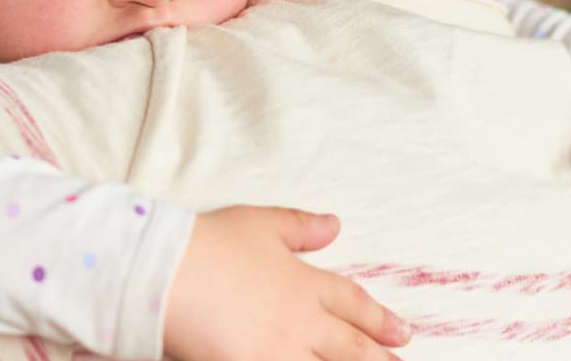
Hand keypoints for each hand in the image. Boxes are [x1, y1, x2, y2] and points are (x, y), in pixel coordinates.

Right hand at [163, 205, 410, 360]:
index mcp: (304, 284)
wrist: (168, 275)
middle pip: (351, 347)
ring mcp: (279, 352)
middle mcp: (301, 322)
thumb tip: (333, 224)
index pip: (353, 304)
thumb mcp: (259, 223)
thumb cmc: (208, 245)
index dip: (379, 319)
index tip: (402, 331)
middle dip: (379, 358)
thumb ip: (299, 226)